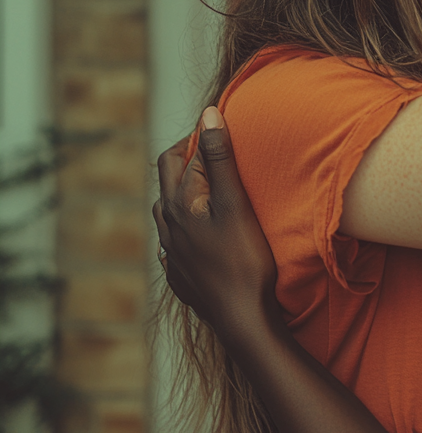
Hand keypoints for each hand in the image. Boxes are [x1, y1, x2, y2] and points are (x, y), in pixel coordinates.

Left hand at [153, 107, 278, 341]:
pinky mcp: (180, 273)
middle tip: (217, 151)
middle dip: (188, 159)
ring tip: (212, 187)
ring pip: (168, 210)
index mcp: (179, 204)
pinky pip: (176, 239)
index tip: (223, 130)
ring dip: (186, 192)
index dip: (200, 137)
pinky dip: (188, 224)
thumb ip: (220, 157)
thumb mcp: (235, 202)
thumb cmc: (244, 259)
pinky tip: (206, 231)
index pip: (181, 156)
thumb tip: (208, 114)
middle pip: (168, 179)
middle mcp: (168, 226)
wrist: (241, 318)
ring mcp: (171, 252)